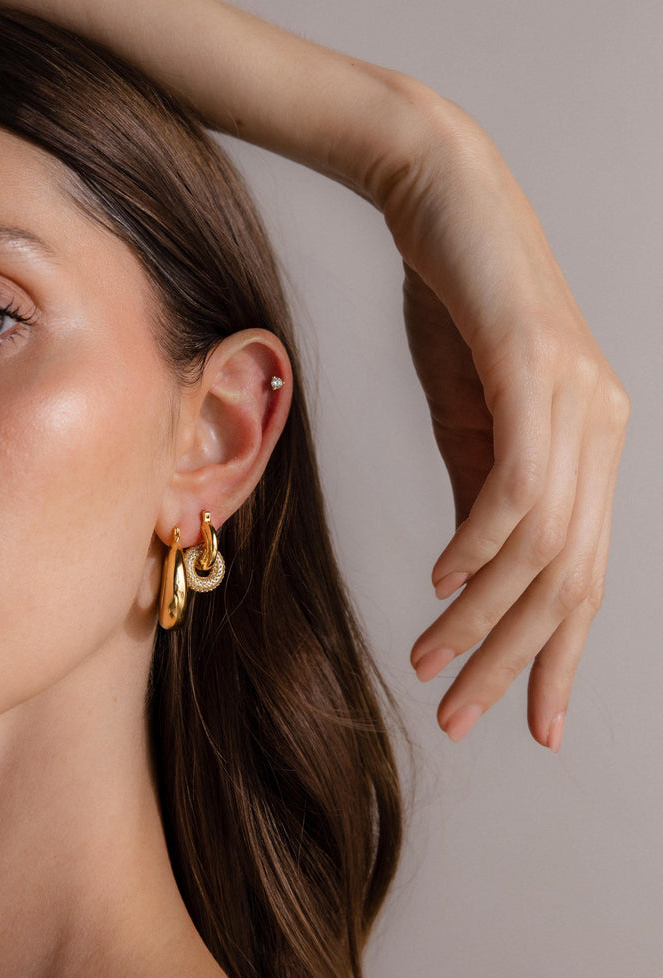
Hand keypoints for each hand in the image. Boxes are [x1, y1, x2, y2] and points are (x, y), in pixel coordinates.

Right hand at [384, 112, 628, 748]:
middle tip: (464, 718)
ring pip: (543, 544)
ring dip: (483, 616)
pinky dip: (478, 541)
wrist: (444, 200)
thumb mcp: (466, 418)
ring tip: (434, 664)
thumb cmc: (454, 308)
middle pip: (568, 579)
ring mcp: (573, 398)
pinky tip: (441, 581)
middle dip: (515, 661)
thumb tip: (475, 572)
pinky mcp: (532, 367)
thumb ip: (481, 490)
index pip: (581, 578)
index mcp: (588, 447)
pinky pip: (516, 480)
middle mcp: (598, 430)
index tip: (528, 722)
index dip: (556, 658)